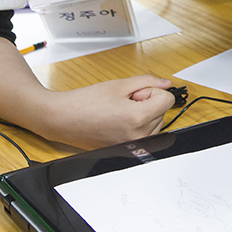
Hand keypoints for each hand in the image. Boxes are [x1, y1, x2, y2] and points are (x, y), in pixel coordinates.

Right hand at [44, 75, 176, 149]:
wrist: (63, 119)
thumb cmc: (86, 102)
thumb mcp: (120, 85)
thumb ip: (148, 81)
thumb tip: (167, 84)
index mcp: (138, 119)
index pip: (168, 100)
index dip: (152, 90)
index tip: (135, 93)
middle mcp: (138, 136)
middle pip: (162, 111)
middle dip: (148, 101)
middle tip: (123, 101)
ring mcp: (133, 146)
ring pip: (156, 122)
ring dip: (144, 113)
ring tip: (119, 111)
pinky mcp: (128, 150)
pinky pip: (146, 133)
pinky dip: (139, 124)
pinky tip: (119, 120)